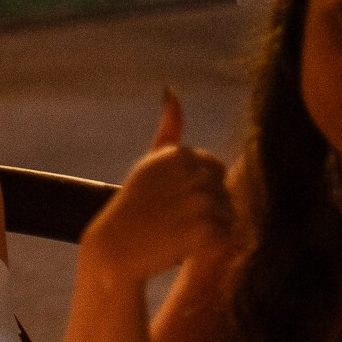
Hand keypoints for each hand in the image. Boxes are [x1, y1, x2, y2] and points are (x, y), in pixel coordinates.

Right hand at [79, 91, 242, 285]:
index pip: (214, 168)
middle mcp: (190, 173)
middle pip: (223, 189)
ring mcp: (200, 200)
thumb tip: (171, 90)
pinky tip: (188, 246)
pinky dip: (212, 243)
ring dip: (212, 226)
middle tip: (177, 222)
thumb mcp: (149, 163)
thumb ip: (168, 131)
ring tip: (181, 234)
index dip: (199, 189)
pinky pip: (227, 233)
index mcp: (176, 155)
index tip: (175, 203)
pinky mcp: (206, 228)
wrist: (113, 250)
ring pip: (229, 211)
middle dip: (209, 207)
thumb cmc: (134, 206)